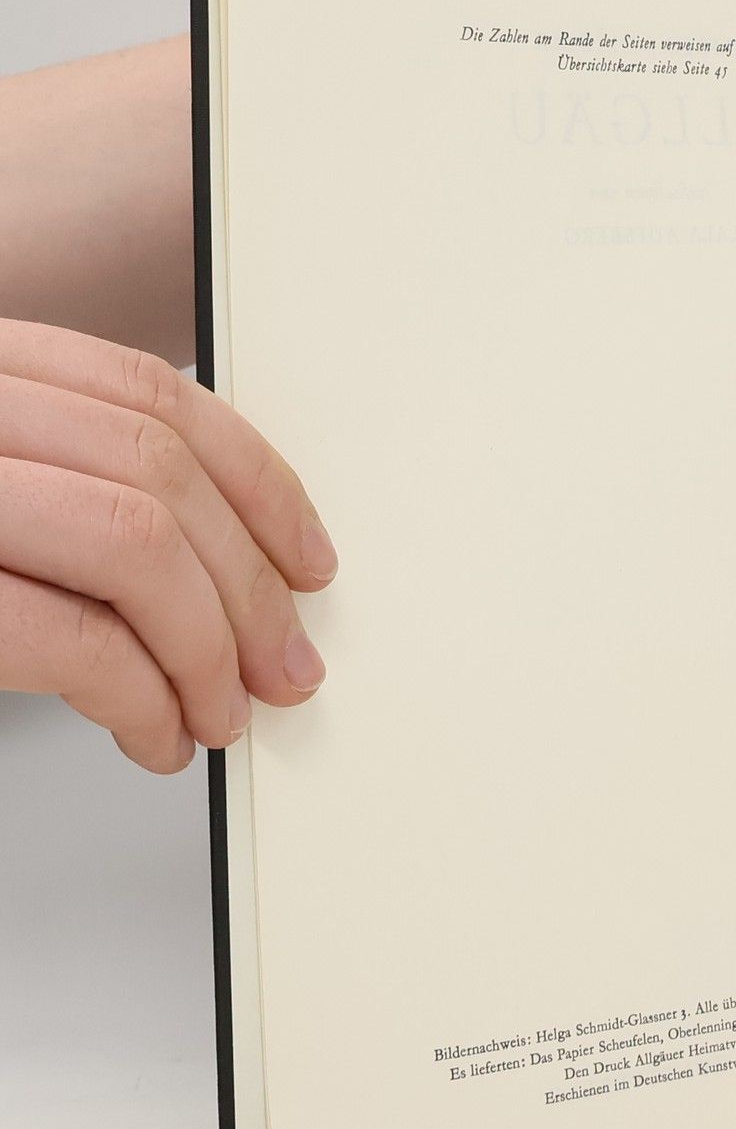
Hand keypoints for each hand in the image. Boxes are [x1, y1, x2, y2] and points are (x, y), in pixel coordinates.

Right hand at [0, 319, 334, 772]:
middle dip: (250, 587)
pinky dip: (142, 702)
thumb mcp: (3, 487)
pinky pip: (78, 641)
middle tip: (286, 666)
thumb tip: (223, 560)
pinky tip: (153, 734)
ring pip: (137, 548)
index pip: (150, 395)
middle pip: (160, 476)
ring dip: (208, 650)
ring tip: (220, 713)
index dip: (256, 483)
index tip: (311, 559)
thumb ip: (74, 486)